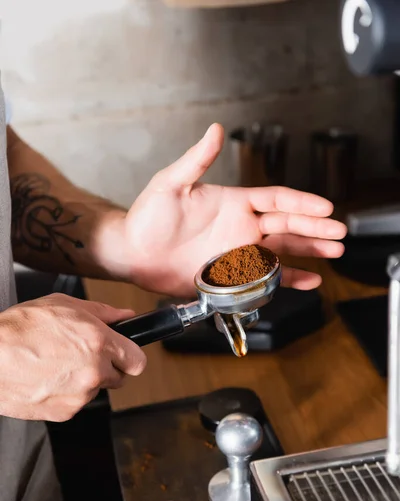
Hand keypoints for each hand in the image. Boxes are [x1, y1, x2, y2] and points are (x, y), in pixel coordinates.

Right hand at [0, 294, 145, 421]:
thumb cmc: (18, 331)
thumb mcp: (63, 306)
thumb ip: (102, 312)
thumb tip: (123, 316)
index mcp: (99, 343)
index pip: (137, 361)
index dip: (130, 357)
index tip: (123, 355)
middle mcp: (94, 371)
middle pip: (118, 378)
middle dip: (106, 368)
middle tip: (81, 356)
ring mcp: (80, 395)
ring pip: (95, 390)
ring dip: (83, 381)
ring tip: (56, 364)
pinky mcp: (65, 412)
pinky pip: (75, 403)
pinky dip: (66, 394)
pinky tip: (48, 378)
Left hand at [123, 124, 346, 296]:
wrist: (133, 253)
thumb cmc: (148, 217)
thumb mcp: (171, 184)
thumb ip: (196, 160)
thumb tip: (214, 129)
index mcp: (233, 202)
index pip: (276, 199)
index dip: (301, 203)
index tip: (324, 208)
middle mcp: (241, 227)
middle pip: (287, 225)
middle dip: (315, 229)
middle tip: (339, 233)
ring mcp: (238, 252)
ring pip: (282, 251)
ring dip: (309, 252)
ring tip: (334, 254)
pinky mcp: (231, 276)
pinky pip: (266, 278)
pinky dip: (288, 280)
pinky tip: (308, 280)